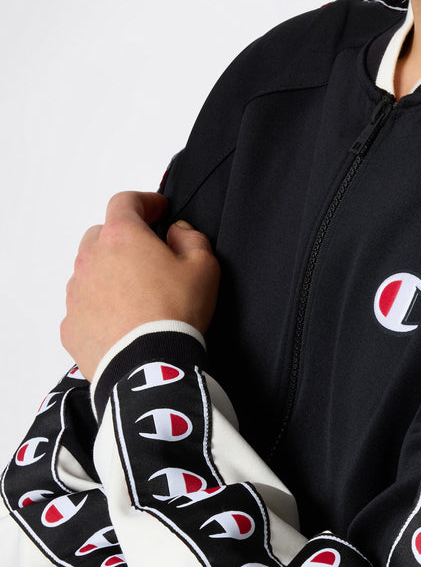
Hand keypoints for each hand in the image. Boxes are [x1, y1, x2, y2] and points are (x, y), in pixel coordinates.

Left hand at [61, 191, 219, 379]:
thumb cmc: (175, 313)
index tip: (158, 209)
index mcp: (121, 237)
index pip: (126, 202)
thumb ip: (192, 239)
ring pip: (89, 272)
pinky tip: (121, 323)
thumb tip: (178, 232)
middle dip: (123, 240)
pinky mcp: (70, 325)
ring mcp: (76, 293)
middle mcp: (90, 259)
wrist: (148, 365)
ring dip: (108, 276)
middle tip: (146, 257)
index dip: (145, 201)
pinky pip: (83, 308)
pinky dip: (99, 309)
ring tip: (135, 298)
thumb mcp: (204, 268)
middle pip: (101, 235)